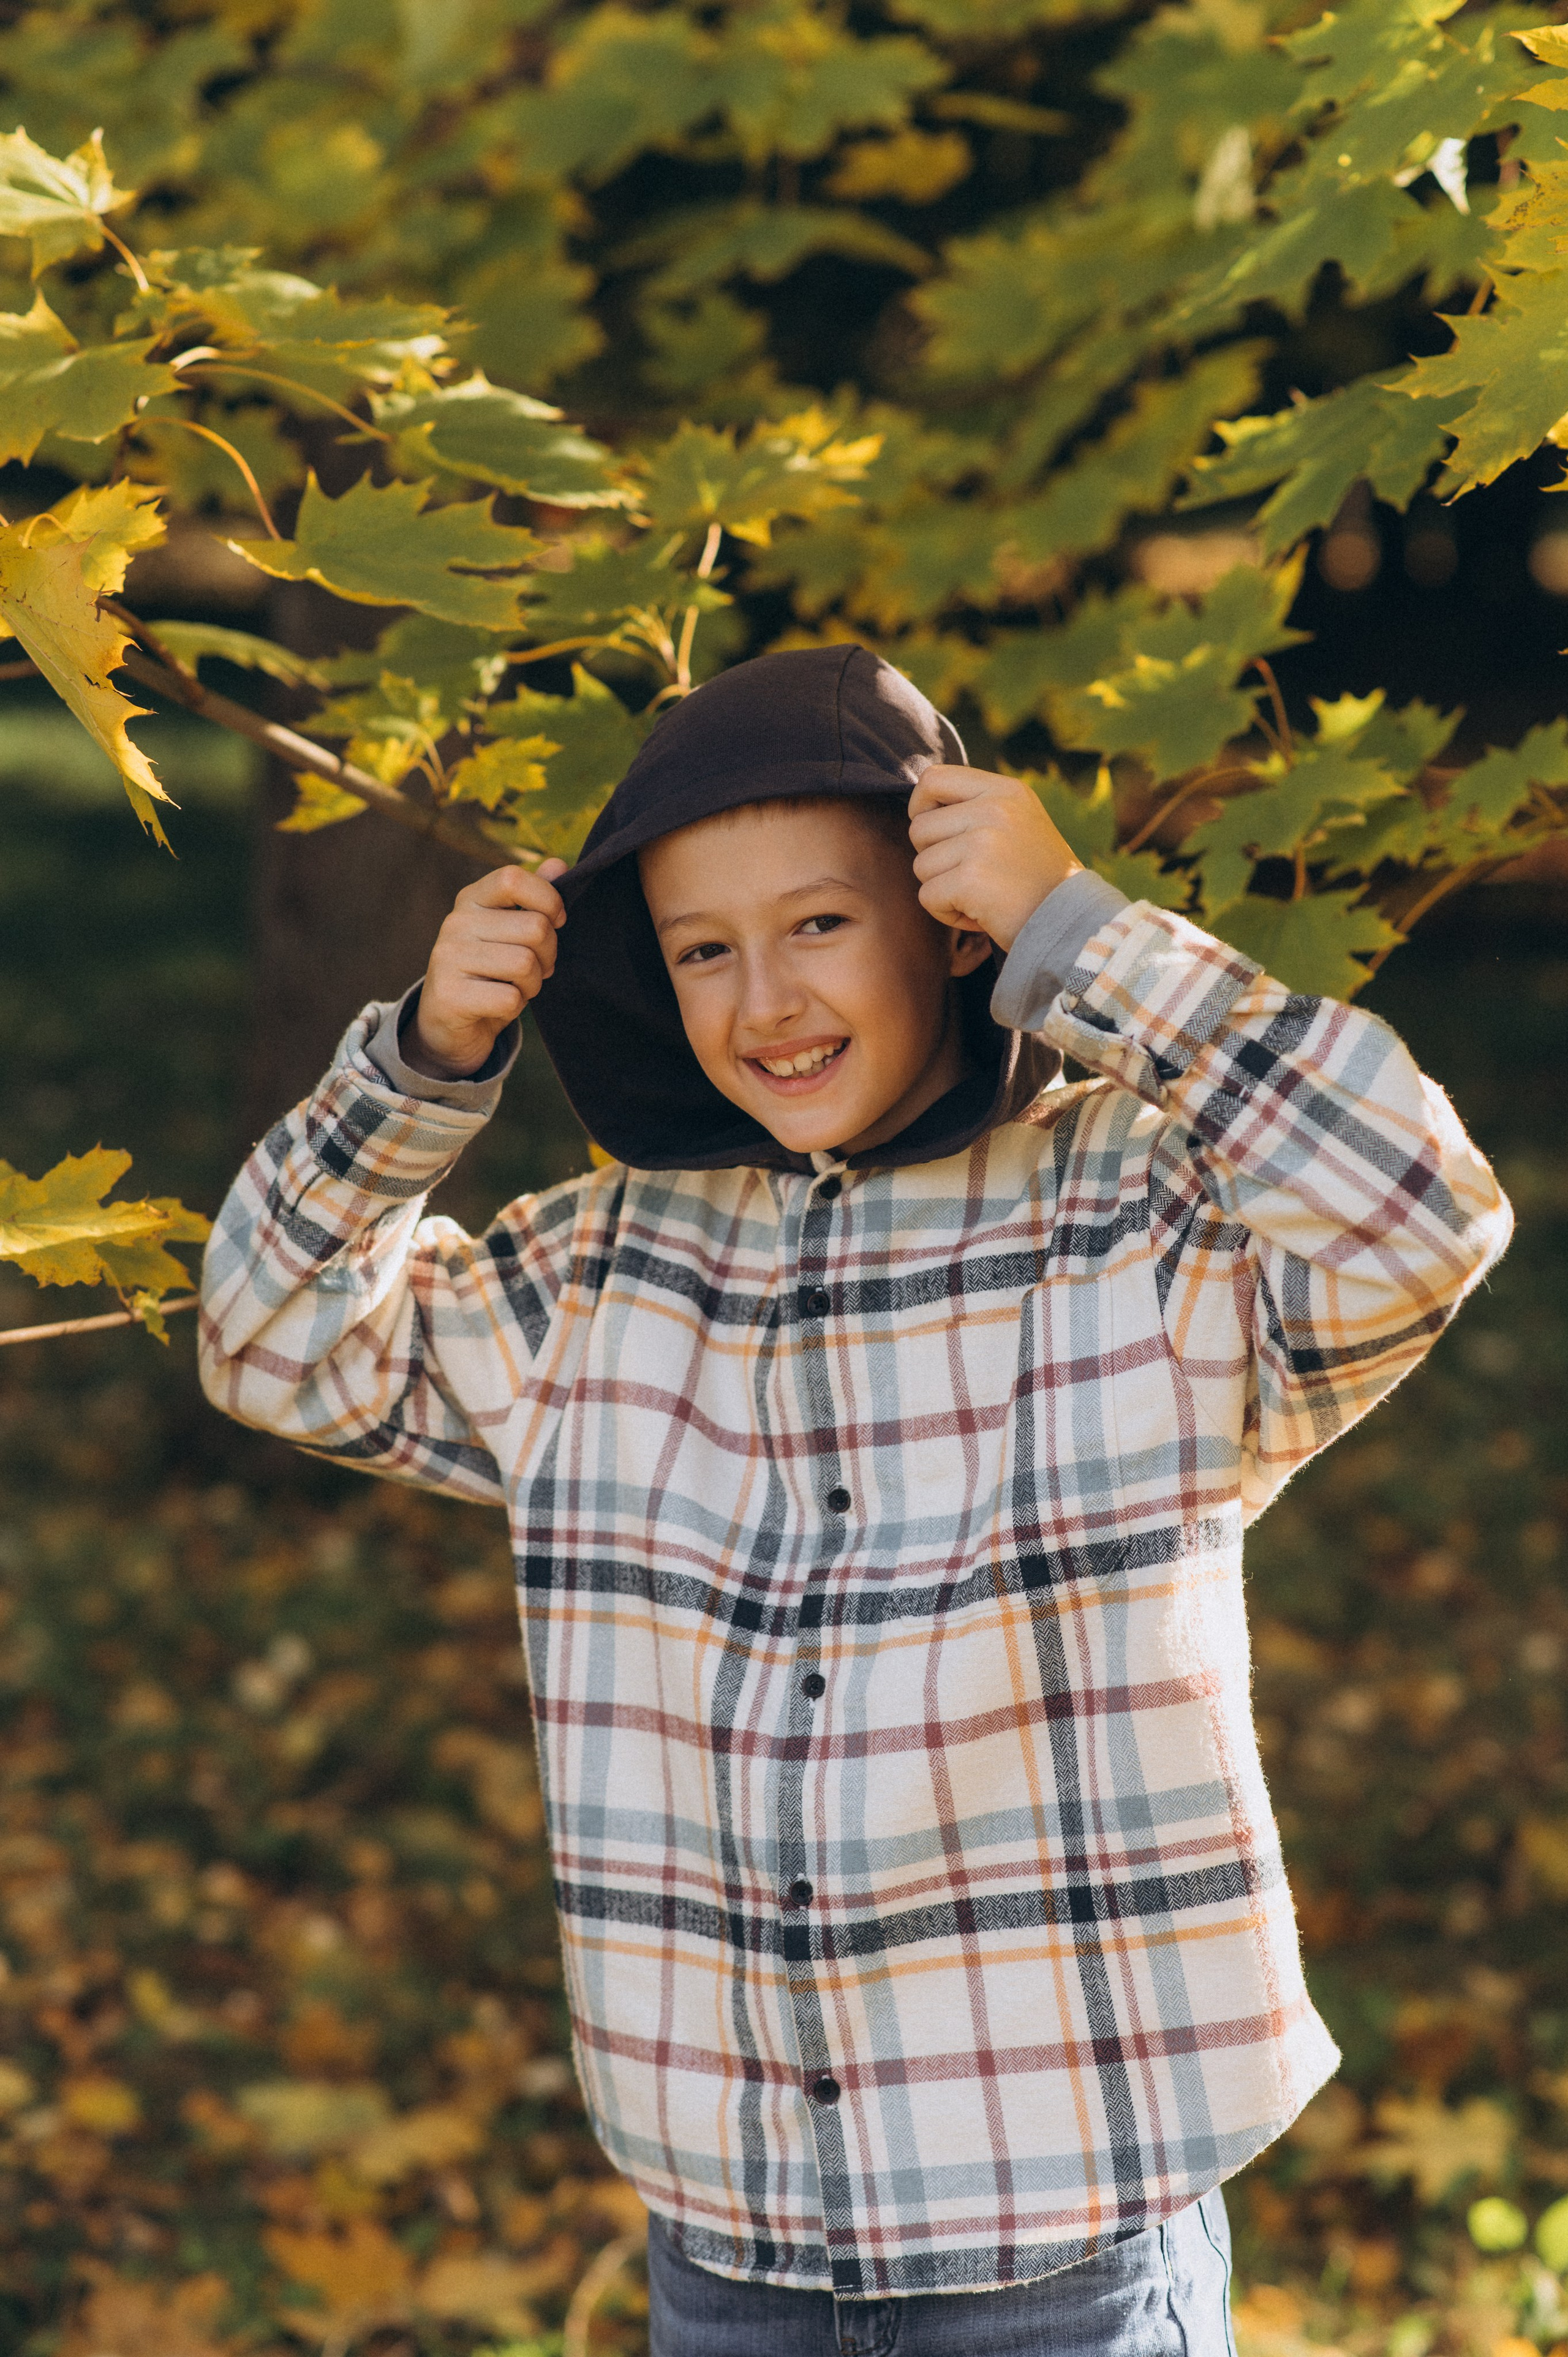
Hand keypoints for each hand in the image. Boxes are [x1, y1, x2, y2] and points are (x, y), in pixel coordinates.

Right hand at [406, 860, 567, 1078]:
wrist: (449, 1025)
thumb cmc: (490, 973)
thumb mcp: (511, 932)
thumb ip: (534, 898)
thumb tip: (559, 864)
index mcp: (471, 899)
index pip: (514, 878)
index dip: (548, 899)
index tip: (557, 921)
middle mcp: (455, 923)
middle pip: (535, 928)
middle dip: (548, 955)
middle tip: (534, 969)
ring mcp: (448, 957)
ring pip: (525, 964)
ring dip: (533, 984)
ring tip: (516, 986)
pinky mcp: (450, 995)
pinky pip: (511, 998)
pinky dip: (515, 1008)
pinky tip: (499, 1006)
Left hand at [908, 767, 1081, 953]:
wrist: (1073, 924)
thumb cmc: (1040, 881)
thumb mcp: (1020, 824)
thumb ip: (978, 808)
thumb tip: (921, 806)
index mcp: (1006, 791)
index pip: (933, 778)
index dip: (920, 806)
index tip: (934, 833)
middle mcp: (995, 809)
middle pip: (919, 828)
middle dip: (934, 858)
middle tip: (970, 876)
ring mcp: (982, 843)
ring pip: (921, 865)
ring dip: (943, 889)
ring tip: (981, 897)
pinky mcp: (970, 879)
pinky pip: (927, 897)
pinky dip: (947, 914)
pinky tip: (980, 916)